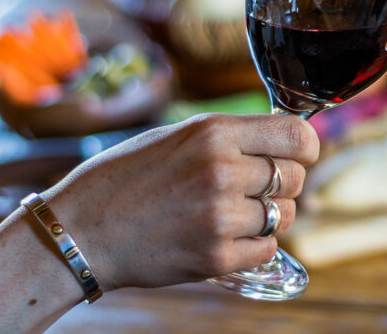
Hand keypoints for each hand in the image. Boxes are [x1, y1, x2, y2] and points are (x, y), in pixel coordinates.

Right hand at [42, 113, 318, 289]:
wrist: (80, 230)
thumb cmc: (128, 178)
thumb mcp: (179, 136)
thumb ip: (233, 137)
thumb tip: (289, 142)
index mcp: (214, 132)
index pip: (297, 135)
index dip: (306, 147)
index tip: (300, 155)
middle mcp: (223, 170)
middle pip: (294, 177)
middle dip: (283, 185)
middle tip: (253, 190)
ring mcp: (220, 215)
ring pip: (284, 215)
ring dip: (269, 218)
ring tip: (232, 214)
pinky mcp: (215, 255)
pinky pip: (267, 249)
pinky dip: (254, 246)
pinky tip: (226, 237)